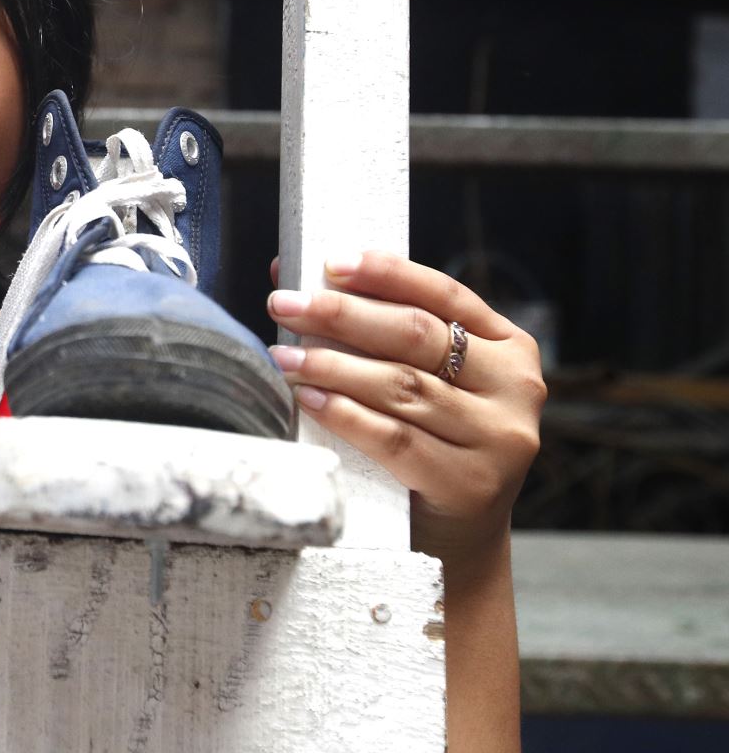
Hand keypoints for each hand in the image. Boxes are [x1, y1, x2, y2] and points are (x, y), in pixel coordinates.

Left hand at [265, 251, 545, 565]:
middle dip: (342, 315)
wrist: (455, 536)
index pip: (445, 295)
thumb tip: (290, 269)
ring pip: (401, 386)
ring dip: (332, 366)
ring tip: (283, 355)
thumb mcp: (425, 380)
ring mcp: (499, 438)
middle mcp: (516, 387)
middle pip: (416, 336)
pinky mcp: (471, 483)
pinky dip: (346, 415)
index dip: (387, 274)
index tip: (330, 263)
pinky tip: (308, 399)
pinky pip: (395, 438)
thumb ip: (378, 329)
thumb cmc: (430, 440)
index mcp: (510, 346)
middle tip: (284, 305)